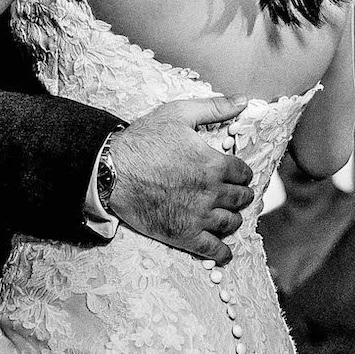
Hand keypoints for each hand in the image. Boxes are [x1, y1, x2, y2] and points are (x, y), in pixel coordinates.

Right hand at [106, 96, 257, 262]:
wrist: (111, 171)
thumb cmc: (142, 141)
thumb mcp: (178, 114)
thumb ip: (214, 107)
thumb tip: (243, 101)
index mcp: (214, 164)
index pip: (243, 173)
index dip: (242, 174)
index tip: (238, 176)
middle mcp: (211, 192)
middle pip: (240, 199)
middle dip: (240, 196)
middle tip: (236, 196)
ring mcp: (198, 216)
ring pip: (230, 223)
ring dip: (233, 219)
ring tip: (228, 217)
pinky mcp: (183, 235)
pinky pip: (212, 249)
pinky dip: (222, 252)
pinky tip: (224, 252)